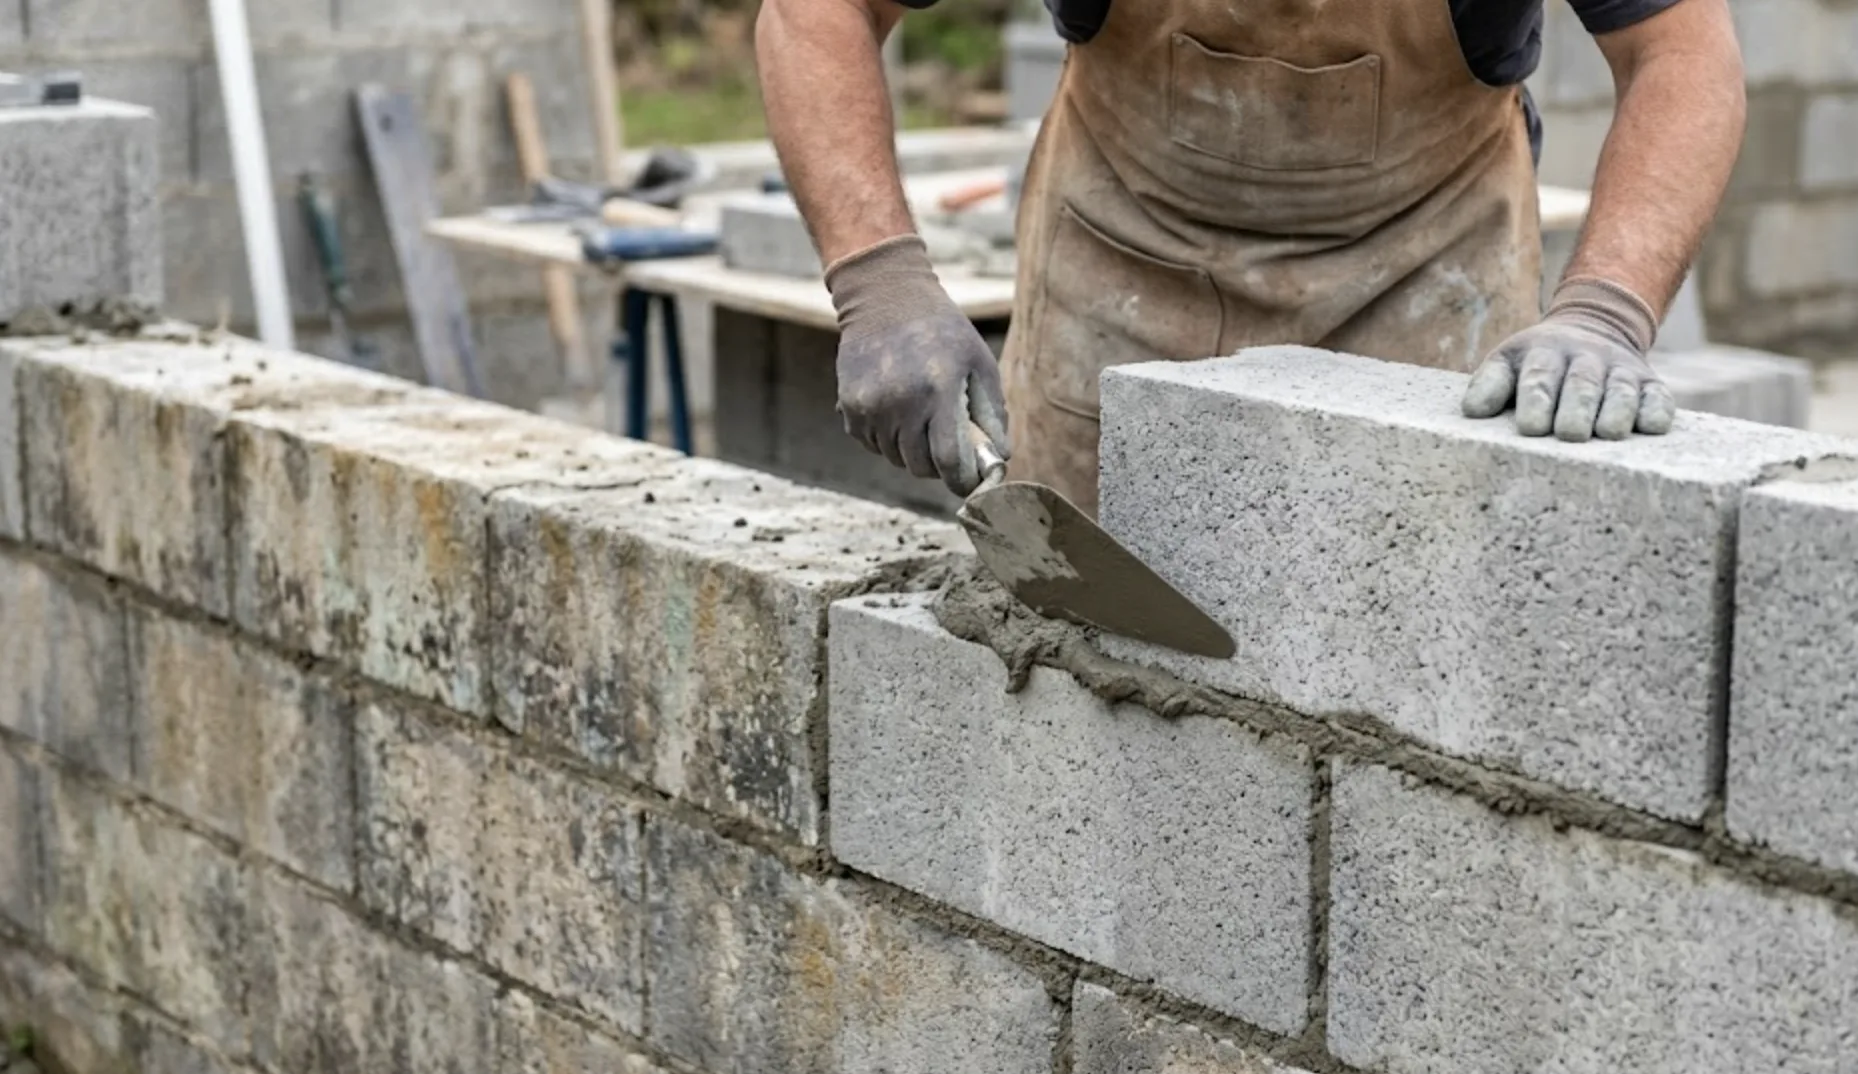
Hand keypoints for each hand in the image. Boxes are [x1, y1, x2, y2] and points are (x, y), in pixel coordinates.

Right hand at [825, 235, 1010, 494]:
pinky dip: (887, 439)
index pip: (948, 460)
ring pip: (895, 458)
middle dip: (937, 466)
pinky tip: (896, 410)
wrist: (885, 297)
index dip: (961, 481)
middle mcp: (901, 402)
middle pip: (919, 466)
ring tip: (921, 419)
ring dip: (911, 450)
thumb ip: (993, 414)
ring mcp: (871, 406)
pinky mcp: (849, 406)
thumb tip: (1000, 459)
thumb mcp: (979, 363)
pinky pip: (872, 444)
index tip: (968, 484)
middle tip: (947, 447)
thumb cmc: (943, 332)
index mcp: (939, 391)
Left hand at [1462, 278, 1675, 441]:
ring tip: (1609, 433)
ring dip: (1616, 411)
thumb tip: (1474, 411)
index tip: (1531, 427)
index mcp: (1544, 353)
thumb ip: (1490, 384)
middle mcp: (1586, 358)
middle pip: (1582, 385)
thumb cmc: (1537, 364)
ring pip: (1621, 391)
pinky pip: (1658, 397)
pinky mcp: (1650, 385)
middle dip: (1577, 409)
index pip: (1539, 376)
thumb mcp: (1508, 362)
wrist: (1593, 327)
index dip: (1536, 399)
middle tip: (1570, 434)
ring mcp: (1621, 370)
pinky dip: (1656, 411)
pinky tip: (1651, 426)